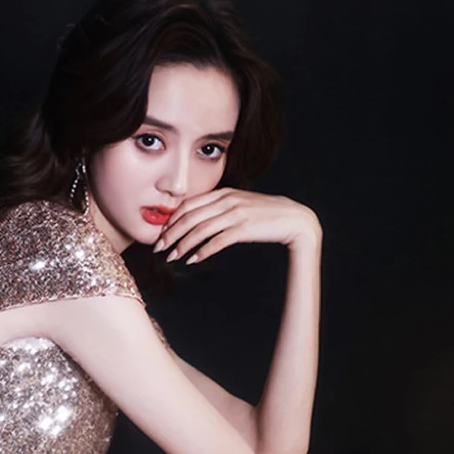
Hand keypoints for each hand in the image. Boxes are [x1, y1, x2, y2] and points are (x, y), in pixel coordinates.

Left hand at [152, 188, 321, 263]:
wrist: (294, 219)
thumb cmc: (265, 216)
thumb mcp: (240, 206)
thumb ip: (220, 210)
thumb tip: (199, 221)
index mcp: (223, 193)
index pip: (189, 205)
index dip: (171, 220)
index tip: (161, 234)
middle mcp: (227, 200)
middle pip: (190, 217)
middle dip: (171, 233)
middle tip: (158, 248)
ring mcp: (236, 213)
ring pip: (200, 230)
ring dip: (183, 245)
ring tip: (172, 257)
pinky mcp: (245, 228)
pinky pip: (217, 241)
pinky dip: (202, 251)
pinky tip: (192, 260)